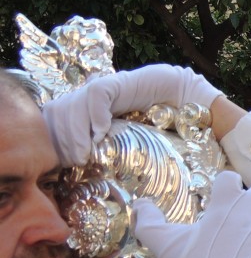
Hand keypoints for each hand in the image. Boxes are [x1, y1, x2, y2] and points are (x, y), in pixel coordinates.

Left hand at [42, 65, 223, 165]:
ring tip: (86, 153)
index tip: (66, 162)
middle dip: (63, 139)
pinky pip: (97, 96)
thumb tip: (96, 175)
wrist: (186, 99)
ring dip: (76, 132)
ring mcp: (104, 88)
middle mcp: (91, 97)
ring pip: (73, 104)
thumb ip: (112, 150)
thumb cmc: (162, 125)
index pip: (57, 118)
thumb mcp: (130, 142)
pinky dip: (96, 115)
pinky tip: (103, 132)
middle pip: (58, 111)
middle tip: (76, 161)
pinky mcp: (119, 83)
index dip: (57, 139)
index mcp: (89, 110)